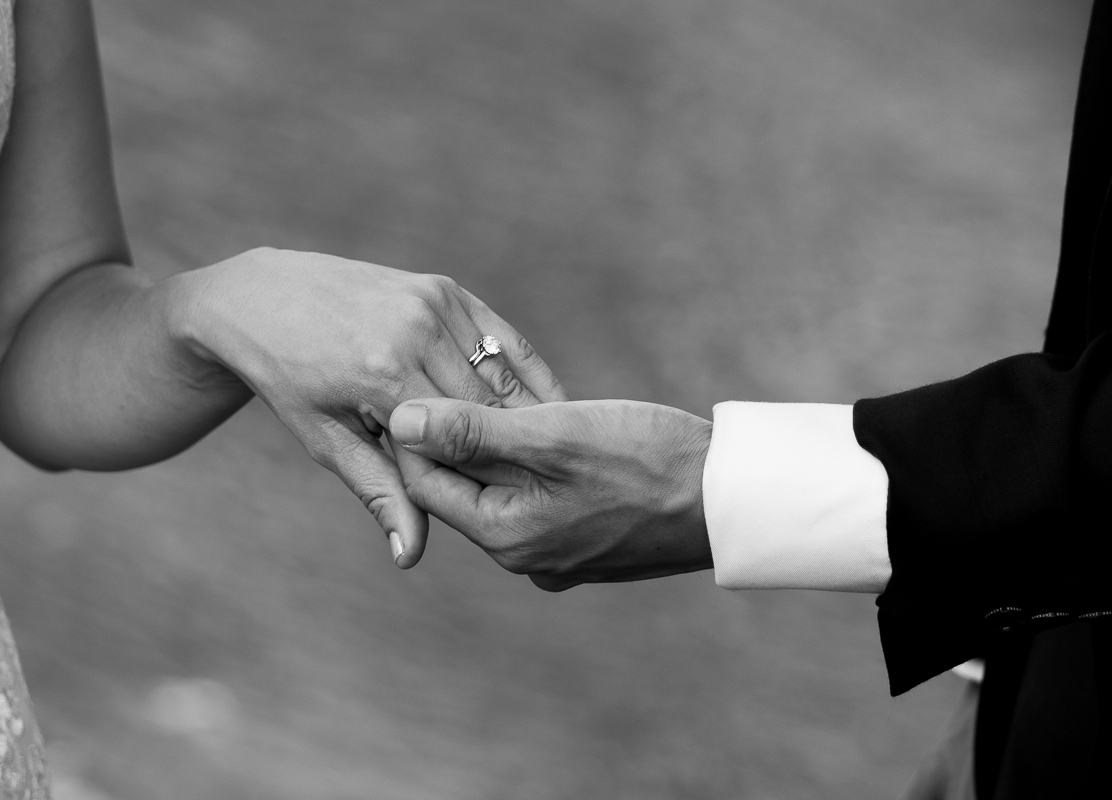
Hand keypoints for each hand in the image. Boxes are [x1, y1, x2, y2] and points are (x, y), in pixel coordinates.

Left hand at [171, 248, 565, 565]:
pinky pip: (502, 339)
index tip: (511, 511)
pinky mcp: (445, 289)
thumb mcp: (328, 441)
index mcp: (383, 374)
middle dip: (512, 450)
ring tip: (553, 458)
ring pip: (502, 374)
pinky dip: (524, 375)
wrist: (264, 298)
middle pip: (490, 408)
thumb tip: (408, 556)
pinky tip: (545, 408)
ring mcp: (433, 304)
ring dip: (528, 415)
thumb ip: (380, 492)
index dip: (484, 479)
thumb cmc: (289, 381)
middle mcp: (416, 331)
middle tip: (545, 492)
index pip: (457, 442)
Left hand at [389, 398, 713, 589]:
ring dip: (496, 446)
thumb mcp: (553, 436)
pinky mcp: (584, 541)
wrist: (731, 498)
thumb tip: (399, 421)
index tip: (409, 381)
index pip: (426, 482)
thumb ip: (473, 432)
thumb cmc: (647, 460)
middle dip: (454, 436)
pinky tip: (546, 429)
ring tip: (500, 398)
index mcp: (507, 537)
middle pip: (460, 489)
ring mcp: (556, 553)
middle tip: (452, 378)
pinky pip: (536, 498)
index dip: (412, 430)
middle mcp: (524, 557)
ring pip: (501, 491)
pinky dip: (531, 464)